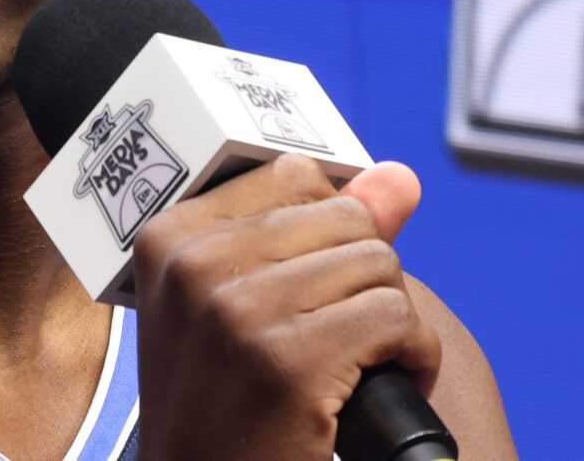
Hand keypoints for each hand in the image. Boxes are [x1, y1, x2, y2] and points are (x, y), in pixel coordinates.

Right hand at [131, 155, 439, 460]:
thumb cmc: (220, 405)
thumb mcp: (236, 305)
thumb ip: (313, 229)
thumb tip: (398, 177)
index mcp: (170, 238)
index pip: (293, 177)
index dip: (330, 229)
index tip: (323, 280)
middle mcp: (195, 267)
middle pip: (345, 217)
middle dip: (366, 274)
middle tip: (349, 329)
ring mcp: (239, 313)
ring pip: (378, 263)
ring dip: (393, 317)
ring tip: (364, 357)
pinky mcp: (290, 363)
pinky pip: (395, 318)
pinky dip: (414, 354)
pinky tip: (386, 381)